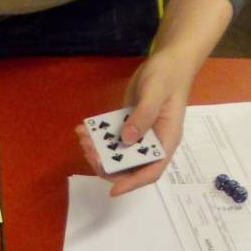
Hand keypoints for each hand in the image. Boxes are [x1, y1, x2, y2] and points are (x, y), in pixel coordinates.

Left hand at [76, 50, 190, 196]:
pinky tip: (84, 128)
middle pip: (129, 167)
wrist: (167, 60)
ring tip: (83, 137)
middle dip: (107, 164)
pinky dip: (97, 137)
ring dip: (98, 151)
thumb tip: (127, 139)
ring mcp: (139, 136)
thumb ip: (143, 116)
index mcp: (165, 141)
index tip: (113, 189)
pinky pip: (112, 139)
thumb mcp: (156, 93)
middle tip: (88, 150)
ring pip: (118, 155)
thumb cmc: (167, 76)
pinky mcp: (128, 126)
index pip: (151, 171)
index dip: (132, 183)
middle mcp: (152, 144)